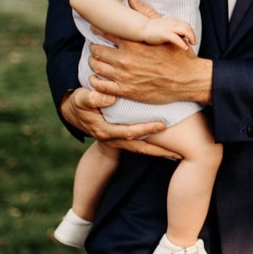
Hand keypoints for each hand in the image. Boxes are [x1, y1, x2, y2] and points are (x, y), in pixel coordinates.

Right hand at [60, 87, 177, 158]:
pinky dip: (152, 148)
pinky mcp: (120, 139)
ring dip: (158, 152)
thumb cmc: (80, 102)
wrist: (73, 112)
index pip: (129, 132)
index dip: (146, 130)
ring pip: (140, 149)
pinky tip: (167, 149)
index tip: (162, 125)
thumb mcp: (82, 98)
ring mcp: (116, 141)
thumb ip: (93, 98)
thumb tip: (110, 98)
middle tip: (179, 150)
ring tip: (178, 155)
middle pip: (139, 147)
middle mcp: (112, 139)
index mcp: (105, 130)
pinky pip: (139, 146)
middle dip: (159, 150)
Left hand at [87, 37, 209, 104]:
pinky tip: (96, 78)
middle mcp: (125, 59)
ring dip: (94, 63)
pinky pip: (100, 86)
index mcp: (133, 44)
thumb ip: (147, 15)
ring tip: (96, 61)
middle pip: (97, 50)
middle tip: (96, 48)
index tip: (97, 30)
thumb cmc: (179, 57)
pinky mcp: (125, 90)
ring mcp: (124, 76)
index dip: (98, 30)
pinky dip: (94, 81)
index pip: (106, 33)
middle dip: (95, 48)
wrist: (188, 80)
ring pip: (96, 67)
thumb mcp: (166, 32)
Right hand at [140, 16, 196, 49]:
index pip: (185, 24)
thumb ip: (170, 29)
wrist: (141, 28)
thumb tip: (177, 36)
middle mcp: (172, 23)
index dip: (190, 30)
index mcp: (172, 21)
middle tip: (194, 42)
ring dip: (191, 37)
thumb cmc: (150, 30)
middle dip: (192, 34)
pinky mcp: (165, 34)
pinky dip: (182, 43)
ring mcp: (169, 28)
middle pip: (187, 27)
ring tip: (192, 44)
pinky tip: (185, 48)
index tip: (191, 37)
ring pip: (185, 31)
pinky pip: (176, 38)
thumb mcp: (163, 27)